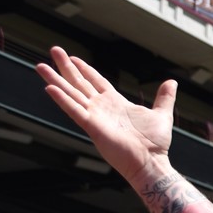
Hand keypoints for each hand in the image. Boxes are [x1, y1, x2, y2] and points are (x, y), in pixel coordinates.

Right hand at [37, 48, 175, 183]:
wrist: (152, 161)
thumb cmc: (156, 143)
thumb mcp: (162, 114)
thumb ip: (164, 98)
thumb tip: (171, 82)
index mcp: (116, 103)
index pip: (96, 81)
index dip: (85, 69)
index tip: (72, 58)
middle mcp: (102, 108)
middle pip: (80, 83)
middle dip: (66, 67)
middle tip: (53, 50)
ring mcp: (95, 116)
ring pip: (71, 94)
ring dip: (56, 80)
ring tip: (40, 66)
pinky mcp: (93, 127)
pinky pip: (74, 110)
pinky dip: (62, 99)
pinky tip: (50, 87)